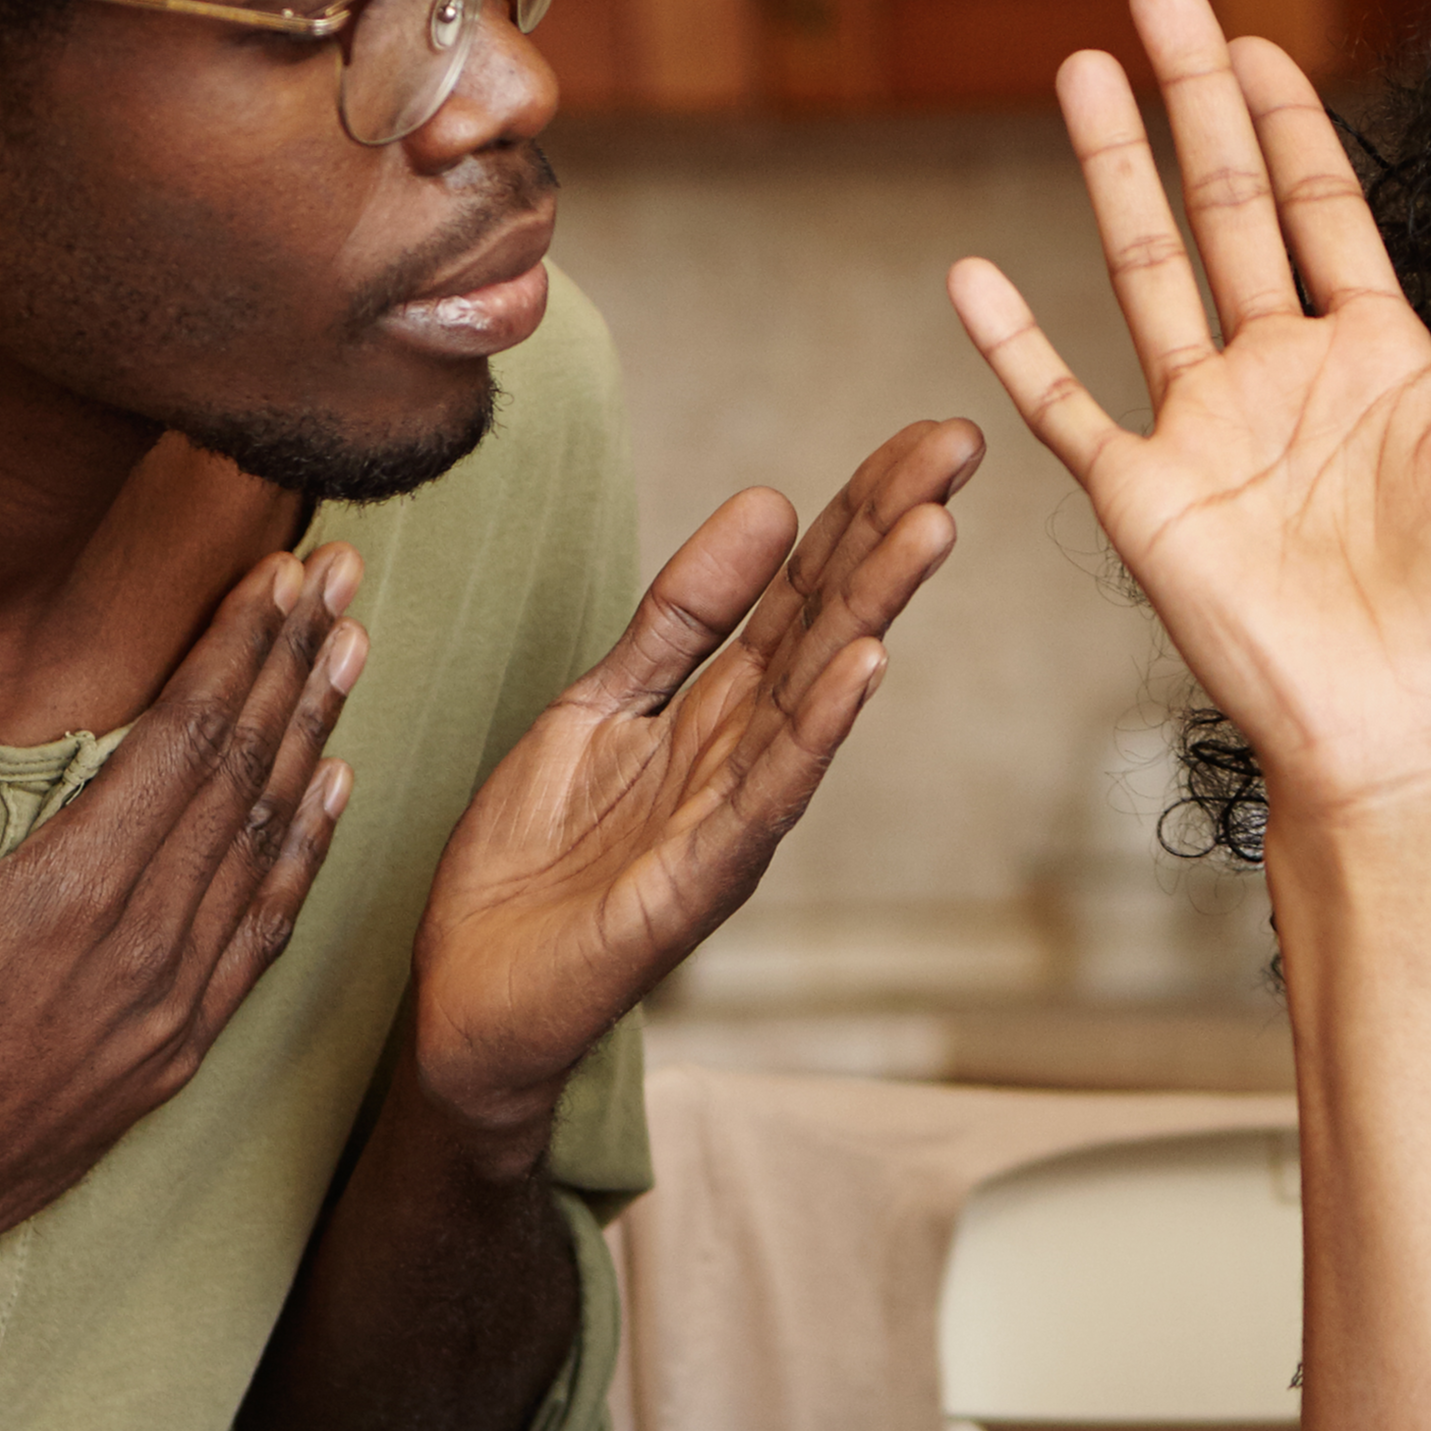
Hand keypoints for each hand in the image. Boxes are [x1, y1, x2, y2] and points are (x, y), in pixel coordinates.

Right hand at [0, 548, 368, 1367]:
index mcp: (72, 893)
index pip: (184, 739)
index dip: (237, 649)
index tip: (281, 575)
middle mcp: (145, 944)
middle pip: (242, 775)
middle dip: (292, 667)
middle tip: (342, 582)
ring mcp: (171, 1004)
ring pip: (267, 845)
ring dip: (313, 743)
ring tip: (351, 658)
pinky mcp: (174, 1053)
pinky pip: (262, 936)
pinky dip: (301, 857)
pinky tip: (328, 802)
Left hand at [401, 416, 983, 1151]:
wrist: (470, 995)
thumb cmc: (539, 864)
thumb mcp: (598, 703)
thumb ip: (680, 615)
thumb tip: (769, 502)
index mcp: (720, 709)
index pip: (804, 588)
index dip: (861, 506)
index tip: (927, 434)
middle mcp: (744, 755)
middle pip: (827, 621)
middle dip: (891, 529)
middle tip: (959, 443)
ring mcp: (730, 815)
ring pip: (814, 694)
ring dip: (874, 608)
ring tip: (931, 526)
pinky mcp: (696, 878)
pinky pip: (767, 792)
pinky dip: (817, 726)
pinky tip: (863, 665)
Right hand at [947, 0, 1430, 829]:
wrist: (1414, 751)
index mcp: (1381, 360)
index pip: (1323, 207)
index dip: (1290, 121)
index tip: (1256, 38)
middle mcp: (1284, 379)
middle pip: (1225, 208)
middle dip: (1192, 101)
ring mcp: (1207, 432)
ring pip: (1147, 271)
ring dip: (1114, 173)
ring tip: (1079, 72)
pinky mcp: (1146, 501)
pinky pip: (1066, 407)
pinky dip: (1016, 343)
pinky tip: (971, 272)